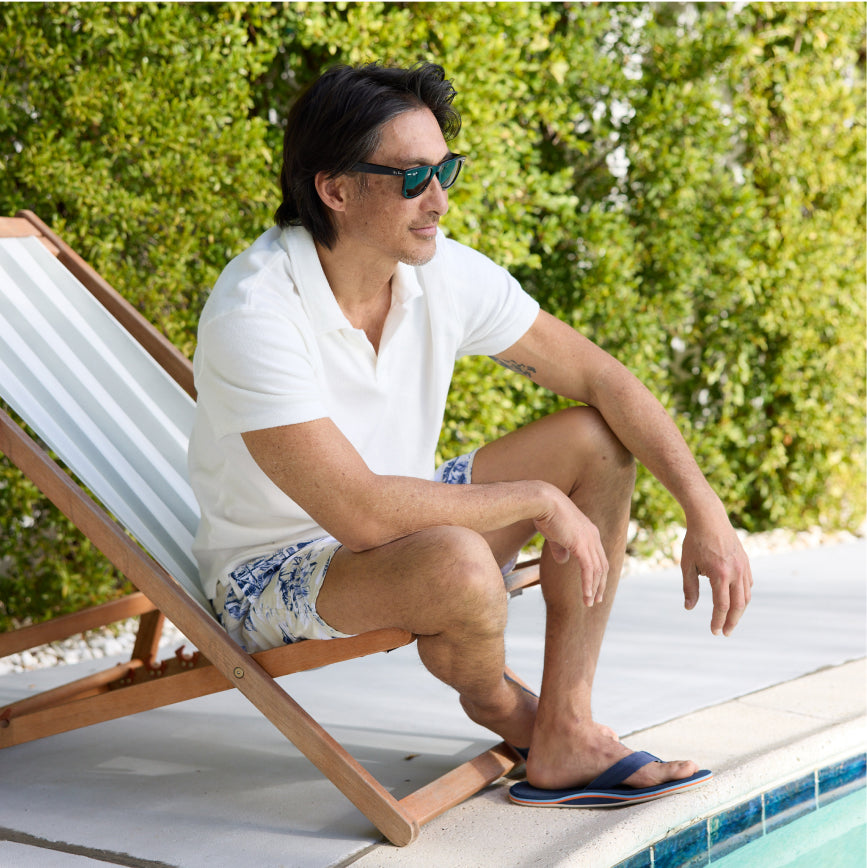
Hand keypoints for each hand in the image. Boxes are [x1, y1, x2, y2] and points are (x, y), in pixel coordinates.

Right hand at [534, 489, 608, 606]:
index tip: (595, 587)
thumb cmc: (545, 514)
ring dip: (594, 588)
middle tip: (596, 600)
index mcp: (590, 532)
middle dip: (601, 584)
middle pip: (603, 565)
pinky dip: (588, 584)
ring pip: (597, 570)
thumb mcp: (555, 535)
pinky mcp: (581, 545)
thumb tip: (563, 560)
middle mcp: (593, 536)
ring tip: (589, 602)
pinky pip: (588, 569)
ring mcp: (589, 540)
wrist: (542, 501)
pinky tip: (586, 595)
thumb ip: (561, 548)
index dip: (598, 573)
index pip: (599, 557)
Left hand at [681, 516, 752, 635]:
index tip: (714, 631)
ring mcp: (743, 567)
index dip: (718, 620)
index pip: (722, 606)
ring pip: (746, 596)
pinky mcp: (746, 562)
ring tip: (730, 620)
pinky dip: (743, 595)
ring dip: (739, 611)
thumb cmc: (695, 541)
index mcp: (720, 574)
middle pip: (738, 605)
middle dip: (732, 621)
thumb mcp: (687, 565)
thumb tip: (689, 608)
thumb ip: (689, 588)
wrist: (709, 517)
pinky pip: (748, 584)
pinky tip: (736, 600)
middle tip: (725, 633)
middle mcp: (735, 572)